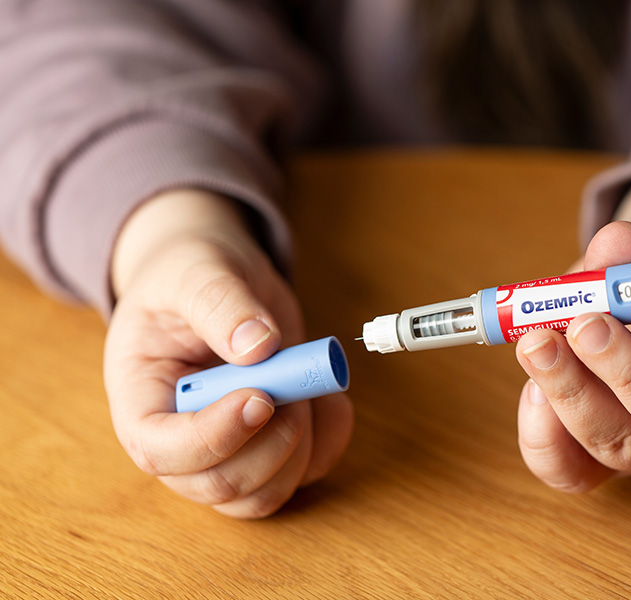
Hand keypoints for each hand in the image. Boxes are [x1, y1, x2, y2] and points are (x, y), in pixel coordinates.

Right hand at [104, 190, 352, 517]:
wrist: (214, 278)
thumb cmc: (190, 274)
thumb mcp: (198, 270)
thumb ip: (222, 303)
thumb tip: (259, 346)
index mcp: (140, 399)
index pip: (161, 451)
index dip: (214, 437)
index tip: (260, 397)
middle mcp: (178, 439)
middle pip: (219, 485)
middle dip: (270, 444)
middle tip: (294, 384)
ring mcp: (224, 450)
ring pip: (263, 493)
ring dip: (301, 446)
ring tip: (308, 384)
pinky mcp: (267, 446)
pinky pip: (304, 472)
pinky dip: (328, 441)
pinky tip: (331, 399)